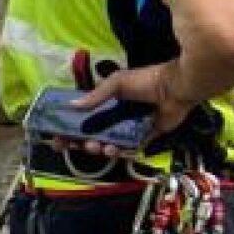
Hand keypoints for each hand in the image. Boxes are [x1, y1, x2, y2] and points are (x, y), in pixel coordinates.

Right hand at [69, 64, 187, 156]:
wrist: (176, 88)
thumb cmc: (146, 81)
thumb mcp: (118, 82)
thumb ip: (96, 95)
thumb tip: (72, 106)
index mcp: (107, 103)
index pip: (83, 118)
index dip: (69, 128)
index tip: (56, 137)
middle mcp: (115, 117)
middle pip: (92, 135)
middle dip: (81, 142)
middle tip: (79, 145)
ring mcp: (129, 129)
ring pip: (108, 144)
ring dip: (99, 148)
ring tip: (99, 147)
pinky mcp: (144, 137)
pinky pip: (128, 149)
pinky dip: (120, 152)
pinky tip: (115, 150)